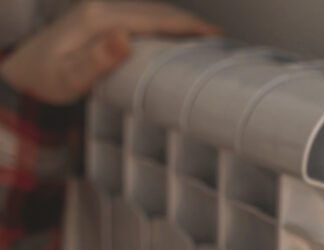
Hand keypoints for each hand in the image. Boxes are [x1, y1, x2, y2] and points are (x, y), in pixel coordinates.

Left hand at [0, 1, 218, 104]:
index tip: (216, 35)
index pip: (155, 18)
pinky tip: (174, 36)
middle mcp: (102, 9)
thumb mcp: (69, 77)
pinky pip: (142, 18)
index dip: (188, 25)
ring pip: (151, 13)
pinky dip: (164, 25)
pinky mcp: (100, 21)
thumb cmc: (45, 82)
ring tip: (205, 38)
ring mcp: (101, 12)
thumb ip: (98, 59)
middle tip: (220, 39)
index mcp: (100, 20)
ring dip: (179, 22)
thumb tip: (125, 38)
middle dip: (190, 22)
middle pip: (157, 11)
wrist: (21, 76)